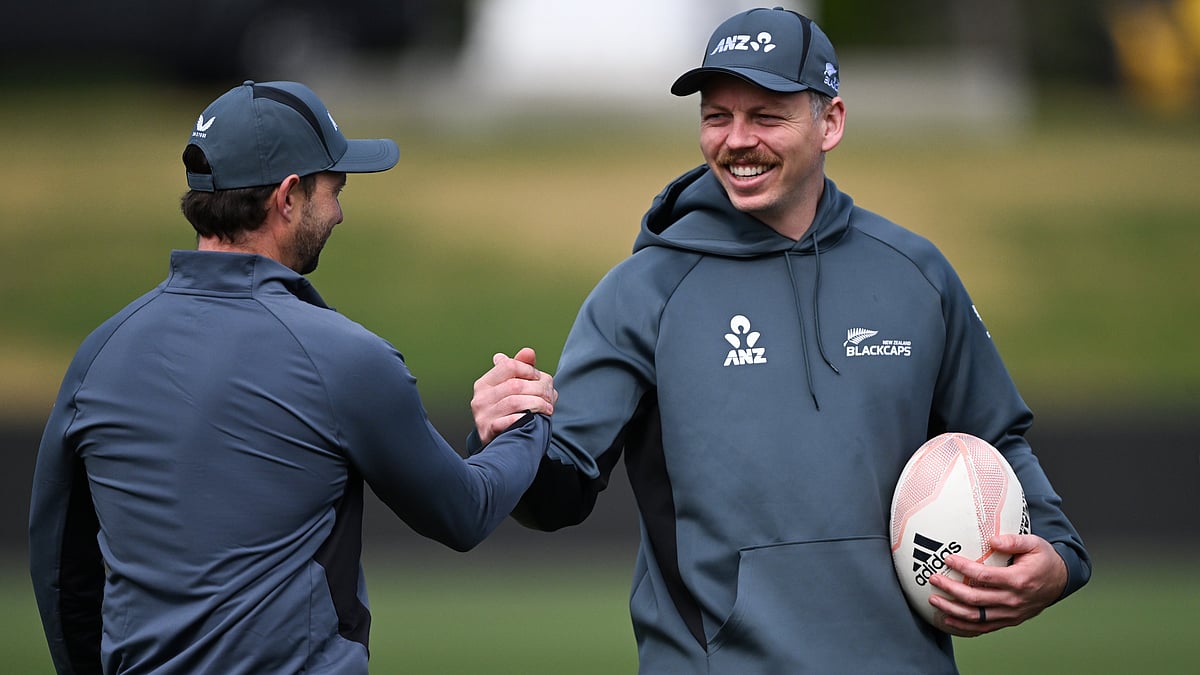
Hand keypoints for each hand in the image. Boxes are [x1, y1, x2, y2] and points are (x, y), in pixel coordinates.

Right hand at [471, 347, 556, 445]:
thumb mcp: (513, 388)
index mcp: (485, 383)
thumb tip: (528, 352)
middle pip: (516, 384)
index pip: (509, 365)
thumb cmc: (509, 411)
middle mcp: (481, 397)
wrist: (500, 442)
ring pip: (516, 402)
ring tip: (547, 409)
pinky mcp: (488, 432)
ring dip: (538, 404)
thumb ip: (521, 368)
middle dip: (539, 390)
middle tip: (550, 397)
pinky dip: (527, 418)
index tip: (539, 379)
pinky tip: (535, 419)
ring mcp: (483, 415)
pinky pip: (511, 420)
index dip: (529, 370)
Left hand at [927, 534, 1067, 636]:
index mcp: (1018, 580)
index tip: (948, 559)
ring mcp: (1010, 614)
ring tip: (934, 601)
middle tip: (934, 579)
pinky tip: (948, 621)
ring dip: (952, 611)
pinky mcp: (1008, 621)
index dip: (964, 568)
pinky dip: (964, 627)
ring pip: (976, 617)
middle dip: (951, 590)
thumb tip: (992, 540)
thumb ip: (1013, 541)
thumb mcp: (1034, 543)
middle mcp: (1013, 600)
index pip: (985, 577)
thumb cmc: (1044, 560)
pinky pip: (984, 627)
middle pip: (975, 599)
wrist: (1060, 581)